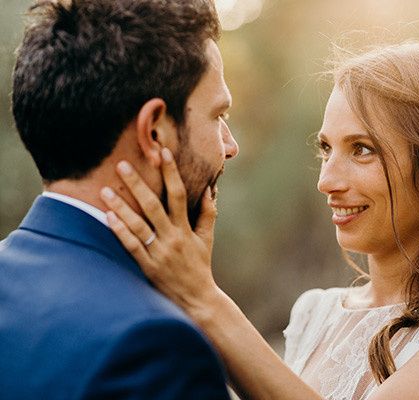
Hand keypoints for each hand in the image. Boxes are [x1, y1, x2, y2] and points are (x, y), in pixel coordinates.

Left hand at [100, 147, 218, 313]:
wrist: (196, 299)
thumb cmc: (200, 265)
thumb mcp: (207, 239)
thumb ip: (208, 213)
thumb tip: (209, 188)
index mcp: (186, 228)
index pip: (179, 194)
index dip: (171, 172)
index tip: (163, 152)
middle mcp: (173, 237)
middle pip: (153, 205)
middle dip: (137, 184)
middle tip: (122, 165)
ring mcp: (159, 252)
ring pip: (137, 224)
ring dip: (121, 206)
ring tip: (105, 189)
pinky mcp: (147, 266)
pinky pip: (131, 246)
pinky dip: (119, 231)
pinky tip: (107, 217)